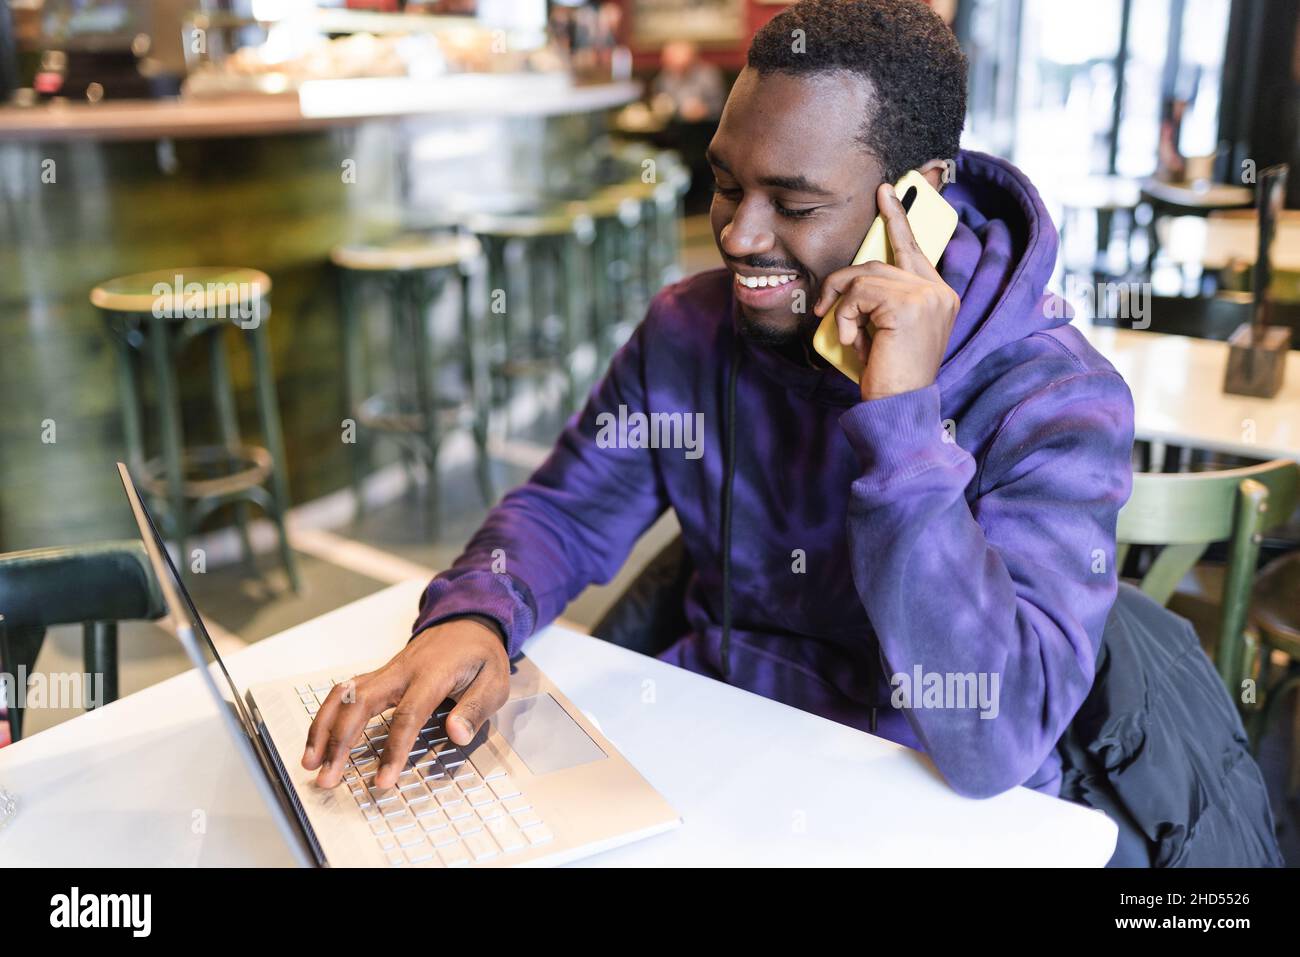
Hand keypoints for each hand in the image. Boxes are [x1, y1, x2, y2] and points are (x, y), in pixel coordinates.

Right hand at [300, 617, 509, 789]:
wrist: (467, 621)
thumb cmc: (480, 655)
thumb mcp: (495, 681)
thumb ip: (476, 709)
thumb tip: (456, 734)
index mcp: (433, 674)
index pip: (407, 715)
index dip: (393, 750)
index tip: (382, 780)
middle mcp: (402, 671)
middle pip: (360, 704)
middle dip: (339, 742)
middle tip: (327, 776)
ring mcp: (386, 671)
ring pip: (343, 696)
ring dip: (323, 729)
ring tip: (310, 762)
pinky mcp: (378, 675)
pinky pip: (345, 693)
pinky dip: (326, 716)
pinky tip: (318, 740)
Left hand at [813, 182, 960, 400]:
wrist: (899, 407)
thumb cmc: (888, 374)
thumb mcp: (884, 330)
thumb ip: (880, 300)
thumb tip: (853, 278)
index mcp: (939, 296)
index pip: (914, 248)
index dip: (897, 218)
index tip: (885, 191)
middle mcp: (939, 292)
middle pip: (878, 262)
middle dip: (843, 281)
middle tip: (824, 305)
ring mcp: (927, 296)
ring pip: (865, 276)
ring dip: (843, 306)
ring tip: (847, 335)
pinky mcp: (908, 305)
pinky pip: (859, 293)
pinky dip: (846, 317)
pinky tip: (854, 341)